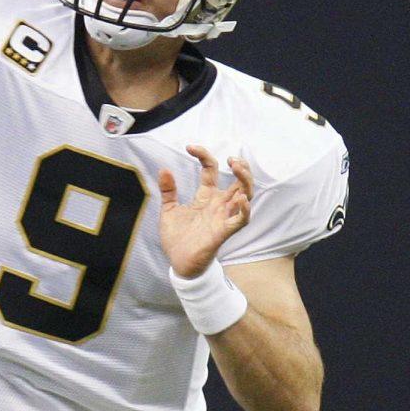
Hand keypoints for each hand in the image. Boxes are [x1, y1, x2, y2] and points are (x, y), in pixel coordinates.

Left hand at [158, 145, 252, 278]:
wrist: (177, 263)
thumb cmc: (177, 238)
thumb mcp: (168, 210)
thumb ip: (168, 190)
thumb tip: (164, 169)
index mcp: (205, 196)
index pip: (212, 170)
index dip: (204, 155)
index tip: (190, 147)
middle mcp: (218, 204)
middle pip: (239, 181)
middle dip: (240, 167)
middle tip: (232, 159)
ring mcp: (223, 217)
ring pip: (245, 195)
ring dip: (245, 181)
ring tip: (238, 167)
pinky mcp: (224, 232)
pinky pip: (241, 220)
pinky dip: (244, 209)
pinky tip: (240, 199)